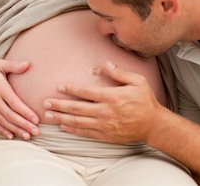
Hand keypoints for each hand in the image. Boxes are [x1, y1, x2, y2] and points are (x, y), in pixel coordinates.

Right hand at [0, 58, 39, 139]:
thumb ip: (14, 65)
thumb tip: (28, 64)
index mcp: (0, 89)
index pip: (15, 104)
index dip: (26, 113)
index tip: (36, 119)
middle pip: (11, 116)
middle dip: (25, 125)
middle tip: (37, 132)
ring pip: (4, 122)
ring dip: (16, 130)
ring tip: (27, 136)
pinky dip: (3, 131)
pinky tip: (11, 136)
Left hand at [43, 61, 162, 142]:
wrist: (153, 125)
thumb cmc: (145, 100)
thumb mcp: (137, 81)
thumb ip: (119, 72)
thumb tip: (104, 64)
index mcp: (111, 96)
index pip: (86, 92)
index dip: (71, 89)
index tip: (59, 87)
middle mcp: (105, 112)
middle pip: (77, 108)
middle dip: (59, 105)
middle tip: (45, 102)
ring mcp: (105, 125)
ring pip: (78, 122)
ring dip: (61, 118)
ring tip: (48, 115)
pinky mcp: (106, 136)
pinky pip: (86, 133)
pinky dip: (73, 130)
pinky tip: (63, 126)